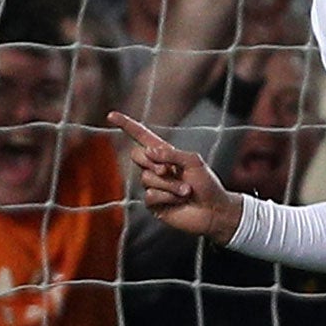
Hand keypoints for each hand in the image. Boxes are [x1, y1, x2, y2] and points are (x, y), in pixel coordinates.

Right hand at [109, 111, 243, 242]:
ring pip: (147, 178)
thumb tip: (148, 152)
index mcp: (165, 154)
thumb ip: (171, 153)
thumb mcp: (194, 161)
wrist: (214, 210)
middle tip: (169, 170)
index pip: (141, 137)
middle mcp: (156, 168)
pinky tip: (179, 201)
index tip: (111, 115)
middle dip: (152, 161)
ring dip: (169, 185)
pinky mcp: (153, 204)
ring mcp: (153, 186)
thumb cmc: (207, 184)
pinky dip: (167, 197)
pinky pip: (150, 195)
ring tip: (186, 191)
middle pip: (136, 155)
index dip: (127, 125)